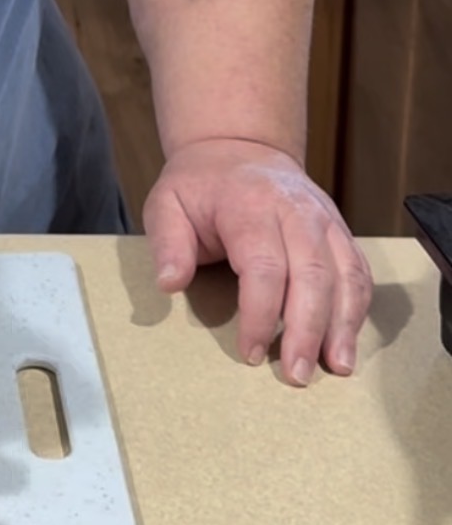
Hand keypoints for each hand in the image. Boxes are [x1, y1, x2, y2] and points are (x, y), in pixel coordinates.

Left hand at [142, 137, 372, 385]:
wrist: (238, 149)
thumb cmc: (198, 186)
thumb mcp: (166, 205)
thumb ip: (167, 244)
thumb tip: (170, 284)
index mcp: (251, 207)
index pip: (264, 267)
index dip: (258, 314)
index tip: (248, 352)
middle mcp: (297, 213)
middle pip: (313, 276)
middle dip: (306, 330)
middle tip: (296, 376)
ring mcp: (325, 221)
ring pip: (345, 275)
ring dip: (343, 325)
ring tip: (335, 368)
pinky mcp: (339, 232)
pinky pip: (358, 271)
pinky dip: (358, 308)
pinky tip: (348, 341)